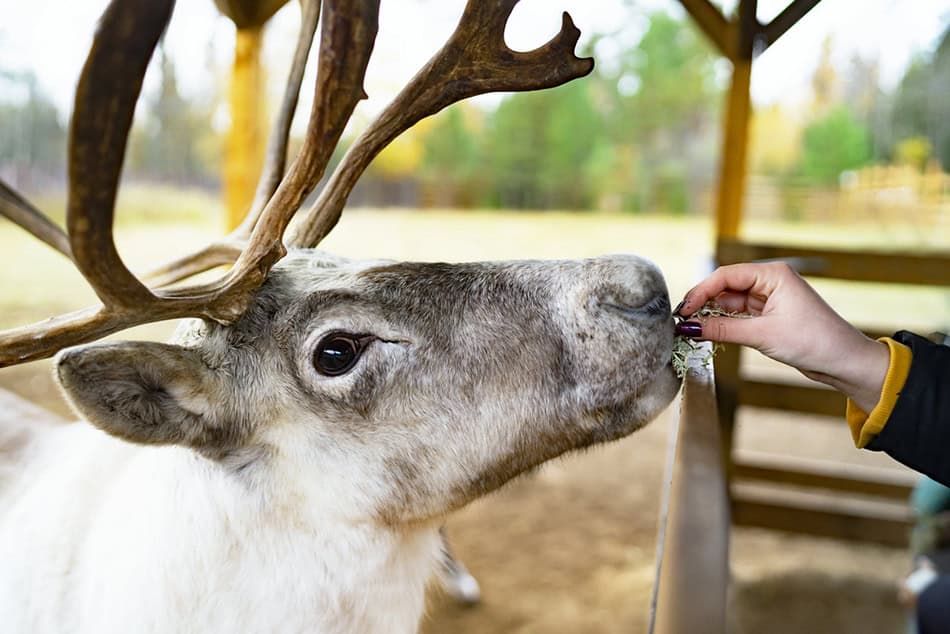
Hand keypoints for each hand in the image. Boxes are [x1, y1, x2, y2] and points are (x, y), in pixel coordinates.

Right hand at [675, 262, 889, 411]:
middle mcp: (771, 281)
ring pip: (731, 302)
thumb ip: (722, 329)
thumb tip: (689, 328)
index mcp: (773, 274)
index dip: (701, 291)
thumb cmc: (814, 342)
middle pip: (726, 287)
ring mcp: (771, 298)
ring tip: (694, 330)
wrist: (845, 362)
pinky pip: (740, 315)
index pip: (726, 276)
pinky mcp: (771, 316)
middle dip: (704, 303)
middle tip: (684, 322)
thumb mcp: (762, 335)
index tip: (684, 310)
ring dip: (714, 315)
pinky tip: (711, 332)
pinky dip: (726, 324)